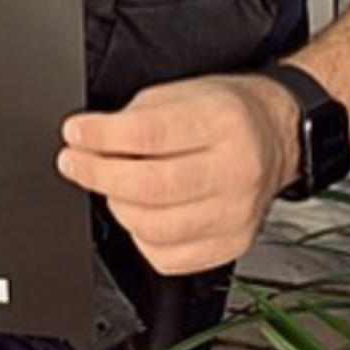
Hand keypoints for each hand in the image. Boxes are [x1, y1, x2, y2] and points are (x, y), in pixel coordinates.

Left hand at [57, 74, 298, 275]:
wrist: (274, 136)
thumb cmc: (225, 113)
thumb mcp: (181, 92)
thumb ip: (135, 117)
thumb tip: (89, 142)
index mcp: (223, 122)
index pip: (149, 135)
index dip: (101, 137)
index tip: (75, 134)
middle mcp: (236, 171)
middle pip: (150, 187)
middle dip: (98, 174)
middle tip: (74, 162)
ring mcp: (236, 214)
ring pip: (154, 227)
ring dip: (118, 206)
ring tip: (112, 186)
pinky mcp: (232, 245)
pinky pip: (167, 257)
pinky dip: (141, 237)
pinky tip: (142, 212)